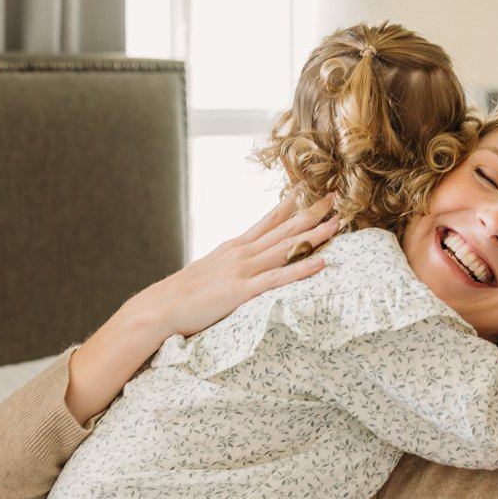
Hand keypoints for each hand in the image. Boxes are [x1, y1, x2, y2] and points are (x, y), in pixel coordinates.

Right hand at [65, 196, 338, 424]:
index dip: (290, 206)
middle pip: (283, 228)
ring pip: (285, 247)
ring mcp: (242, 269)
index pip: (267, 221)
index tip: (309, 191)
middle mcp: (241, 252)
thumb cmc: (183, 295)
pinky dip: (301, 269)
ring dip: (313, 234)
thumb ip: (229, 265)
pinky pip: (278, 279)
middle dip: (311, 212)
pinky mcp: (241, 291)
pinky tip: (321, 262)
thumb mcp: (210, 272)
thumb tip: (241, 263)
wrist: (160, 307)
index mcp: (234, 247)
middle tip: (335, 197)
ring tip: (337, 223)